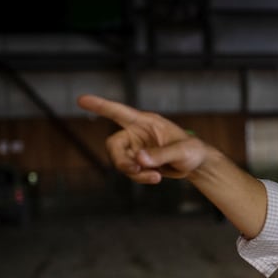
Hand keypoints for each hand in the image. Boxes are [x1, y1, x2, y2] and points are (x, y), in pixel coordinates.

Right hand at [77, 94, 207, 183]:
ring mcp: (136, 149)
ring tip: (154, 176)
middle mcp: (137, 134)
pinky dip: (140, 177)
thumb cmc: (192, 151)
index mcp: (146, 122)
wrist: (196, 165)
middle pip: (114, 145)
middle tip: (135, 168)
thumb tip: (139, 159)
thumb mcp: (181, 151)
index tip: (81, 100)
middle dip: (121, 160)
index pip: (119, 112)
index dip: (100, 106)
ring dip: (134, 172)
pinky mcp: (139, 162)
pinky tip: (155, 177)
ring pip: (120, 161)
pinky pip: (130, 171)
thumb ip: (160, 155)